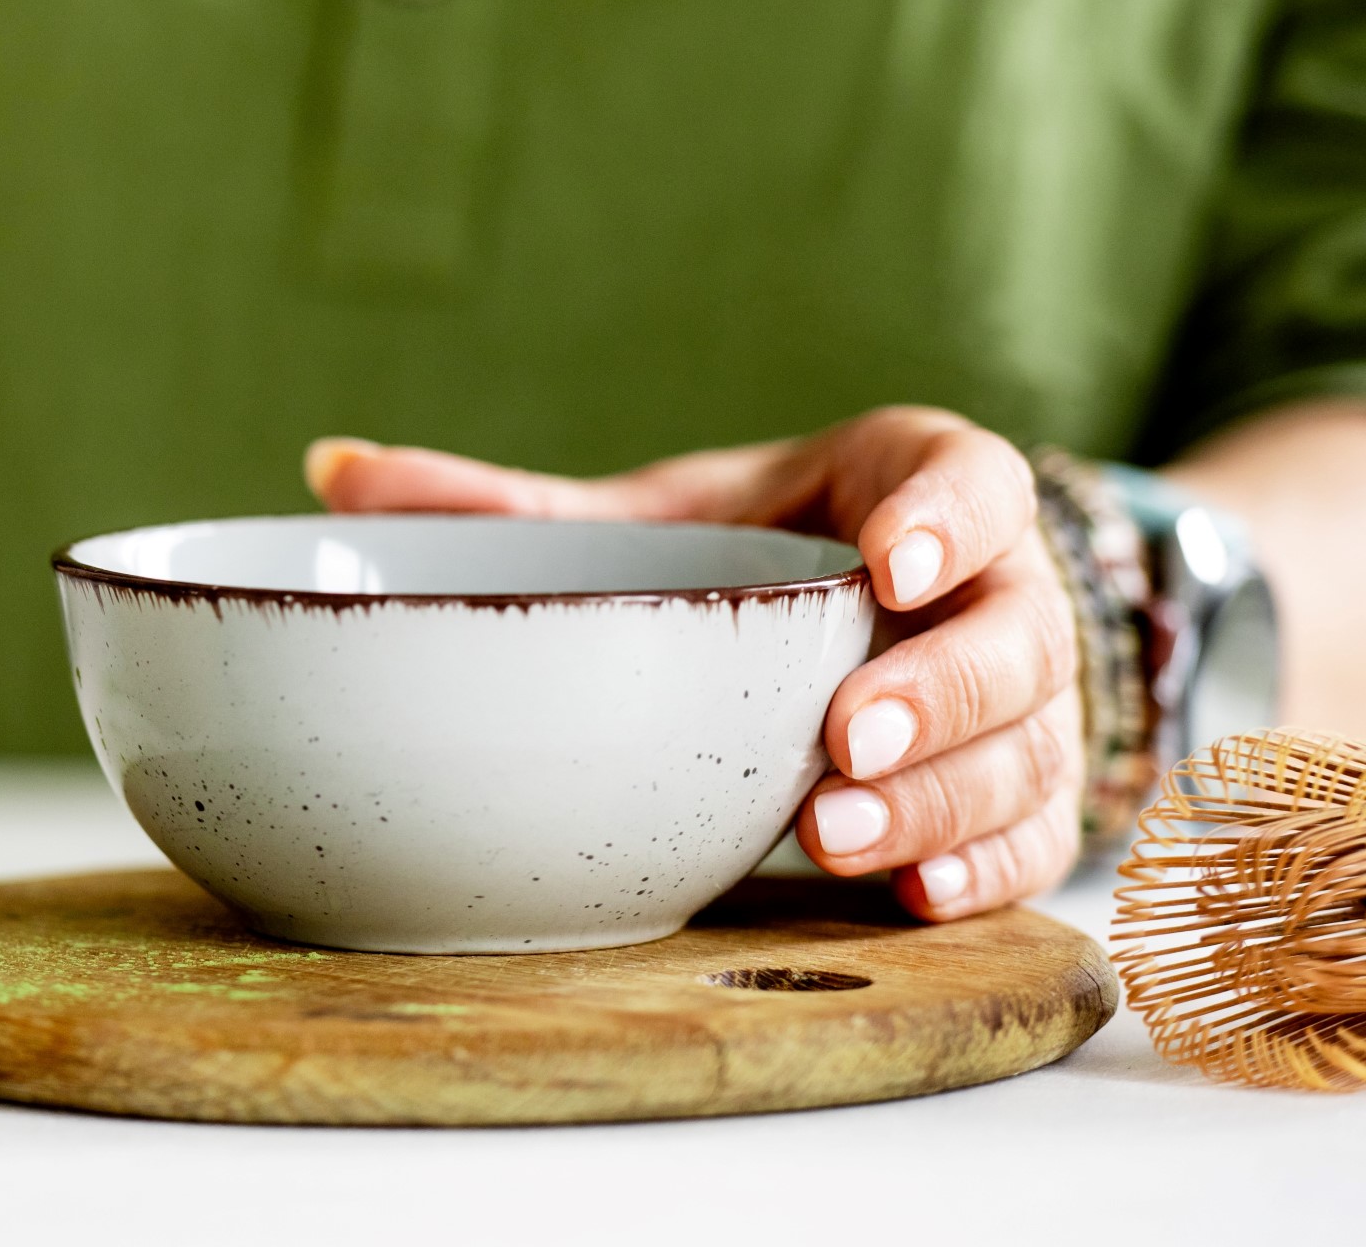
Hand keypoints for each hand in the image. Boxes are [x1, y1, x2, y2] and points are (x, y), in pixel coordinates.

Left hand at [305, 407, 1083, 919]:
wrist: (857, 607)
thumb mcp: (646, 517)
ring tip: (838, 836)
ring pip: (1028, 745)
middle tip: (842, 736)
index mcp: (907, 484)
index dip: (947, 520)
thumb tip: (328, 468)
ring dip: (947, 797)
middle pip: (1014, 631)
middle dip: (938, 689)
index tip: (888, 563)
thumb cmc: (744, 550)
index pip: (968, 479)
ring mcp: (1019, 694)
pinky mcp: (1019, 784)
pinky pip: (1037, 832)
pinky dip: (986, 866)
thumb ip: (507, 506)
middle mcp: (991, 587)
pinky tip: (912, 897)